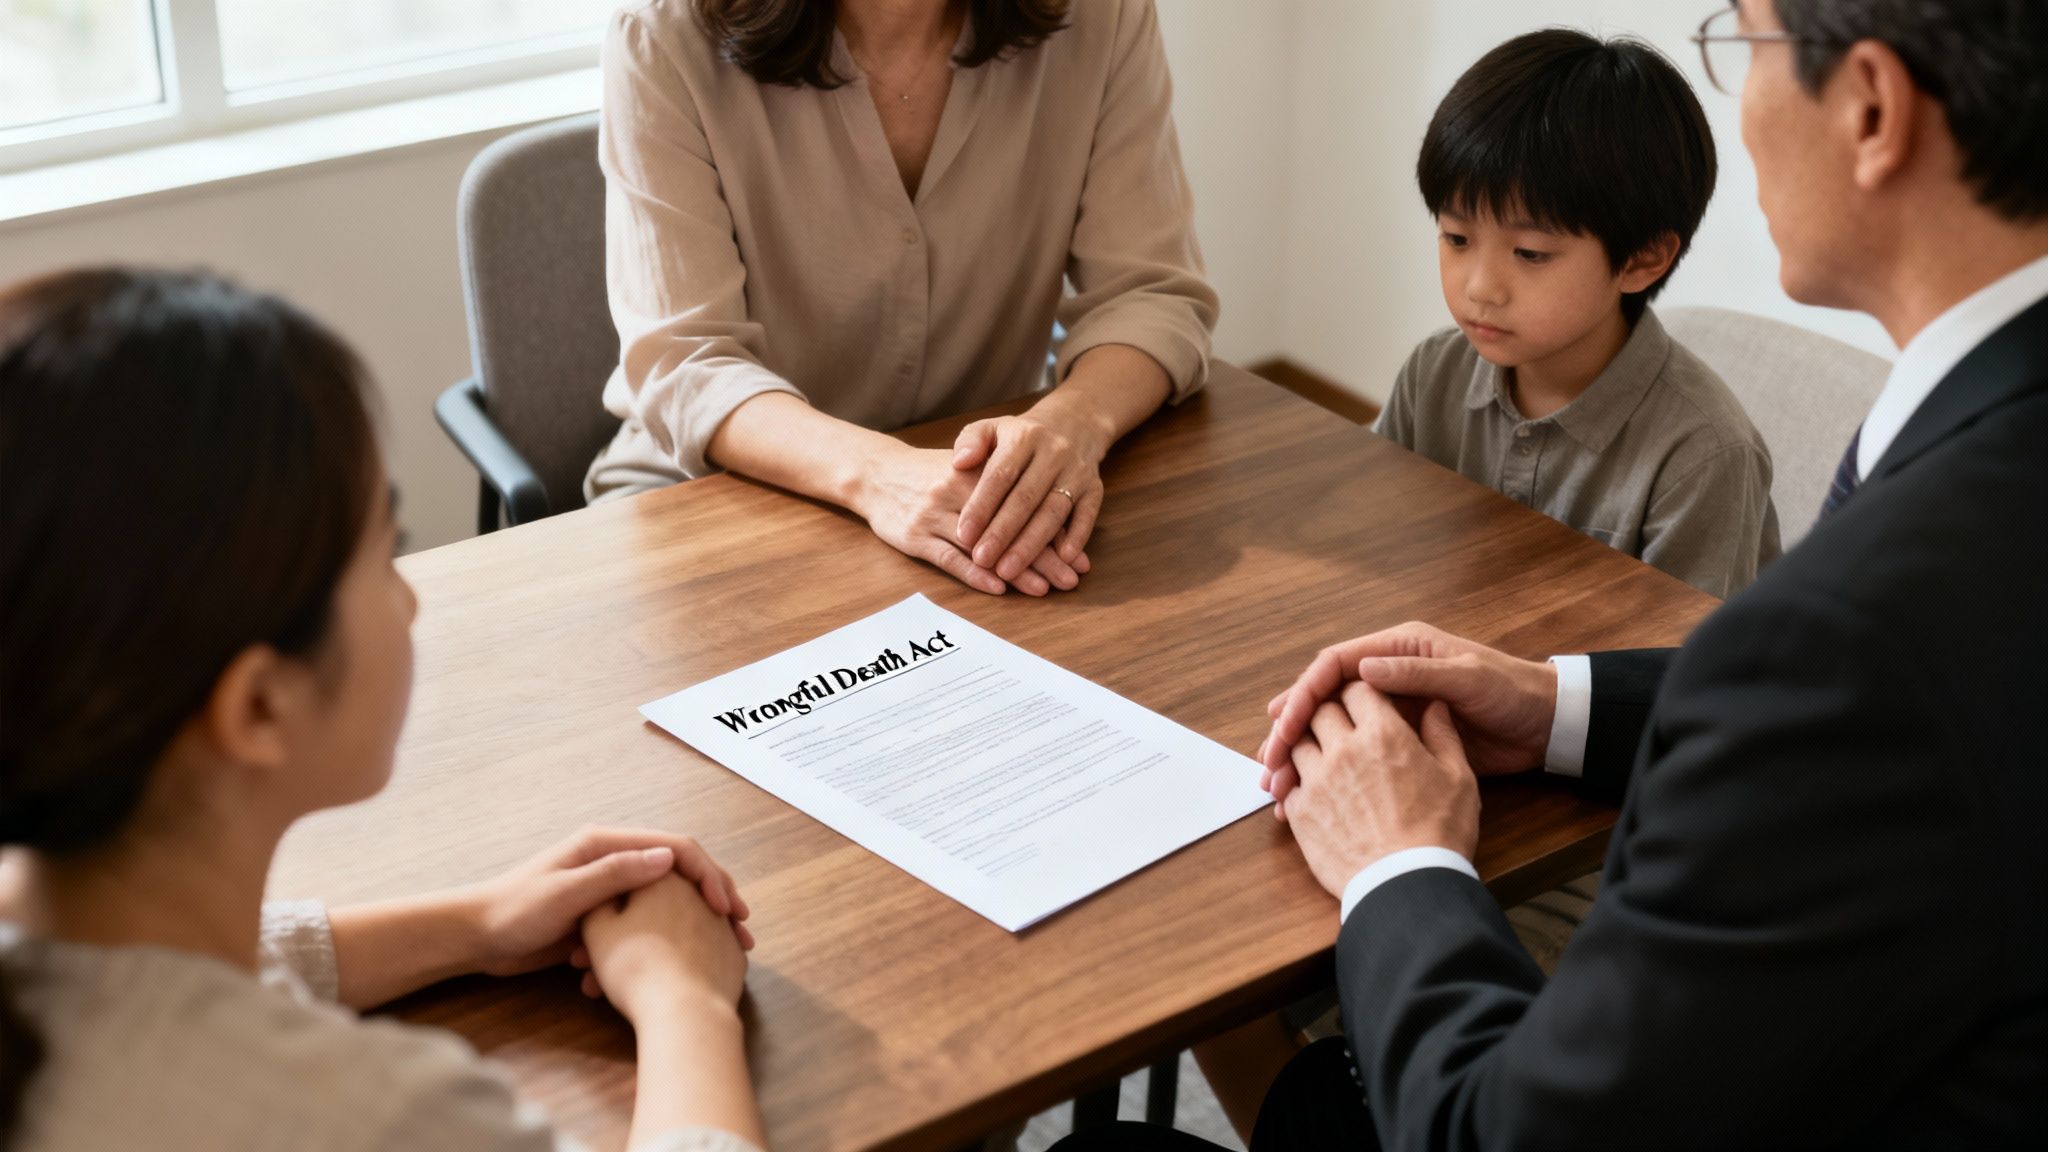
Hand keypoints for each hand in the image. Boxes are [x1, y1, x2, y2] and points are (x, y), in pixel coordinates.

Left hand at [461, 827, 752, 977]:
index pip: (675, 848)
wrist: (476, 938)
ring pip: (670, 897)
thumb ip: (614, 874)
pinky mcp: (605, 913)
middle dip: (713, 896)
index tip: (727, 907)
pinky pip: (648, 919)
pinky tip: (683, 959)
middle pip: (680, 870)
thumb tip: (667, 858)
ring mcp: (611, 886)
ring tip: (726, 945)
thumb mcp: (566, 893)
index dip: (707, 874)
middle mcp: (613, 858)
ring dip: (697, 919)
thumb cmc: (514, 912)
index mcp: (606, 844)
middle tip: (740, 927)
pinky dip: (668, 936)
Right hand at [576, 873, 746, 1026]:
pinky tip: (659, 988)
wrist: (687, 1012)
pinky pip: (697, 953)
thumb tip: (605, 893)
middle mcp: (698, 892)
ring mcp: (722, 924)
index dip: (607, 911)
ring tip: (622, 989)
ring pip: (673, 935)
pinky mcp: (734, 953)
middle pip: (652, 911)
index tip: (591, 938)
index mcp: (664, 876)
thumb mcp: (598, 930)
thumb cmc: (636, 967)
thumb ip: (597, 902)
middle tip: (599, 970)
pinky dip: (678, 965)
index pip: (631, 881)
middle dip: (624, 938)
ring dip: (648, 955)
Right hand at [857, 444, 1090, 595]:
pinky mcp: (916, 537)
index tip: (1077, 556)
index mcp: (976, 474)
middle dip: (1043, 557)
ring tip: (1044, 589)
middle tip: (1070, 579)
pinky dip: (975, 574)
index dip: (1054, 532)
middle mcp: (957, 494)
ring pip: (983, 547)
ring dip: (1015, 570)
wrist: (877, 472)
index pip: (1025, 505)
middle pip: (1010, 528)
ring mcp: (935, 516)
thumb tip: (1049, 510)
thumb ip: (1003, 483)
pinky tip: (997, 587)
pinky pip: (949, 559)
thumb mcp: (966, 465)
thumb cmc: (931, 474)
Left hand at [951, 411, 1105, 582]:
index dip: (981, 507)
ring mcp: (1077, 472)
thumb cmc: (1021, 435)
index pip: (999, 475)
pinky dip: (1078, 537)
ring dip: (1032, 545)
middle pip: (1026, 498)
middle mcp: (1053, 453)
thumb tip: (958, 463)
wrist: (1074, 424)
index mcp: (1023, 437)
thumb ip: (971, 441)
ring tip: (1009, 571)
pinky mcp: (1095, 488)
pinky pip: (1088, 514)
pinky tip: (1063, 559)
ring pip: (1053, 512)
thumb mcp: (993, 427)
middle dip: (1003, 533)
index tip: (963, 535)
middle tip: (982, 560)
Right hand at [1259, 622, 1556, 819]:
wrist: (1546, 723)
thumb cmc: (1511, 692)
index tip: (1283, 724)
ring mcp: (1390, 708)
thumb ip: (1418, 673)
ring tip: (1275, 783)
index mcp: (1397, 649)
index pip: (1335, 665)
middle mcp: (1386, 673)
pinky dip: (1328, 770)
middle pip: (1323, 697)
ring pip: (1331, 728)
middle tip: (1268, 761)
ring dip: (1302, 754)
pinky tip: (1309, 793)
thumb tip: (1365, 669)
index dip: (1303, 693)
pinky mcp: (1398, 739)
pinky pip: (1353, 752)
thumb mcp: (1467, 678)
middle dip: (1290, 728)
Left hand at [1283, 683, 1479, 896]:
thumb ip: (1443, 735)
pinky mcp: (1300, 812)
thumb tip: (1434, 705)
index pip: (1357, 688)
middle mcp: (1343, 750)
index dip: (1360, 691)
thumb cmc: (1439, 833)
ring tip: (1322, 755)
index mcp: (1384, 734)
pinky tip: (1308, 787)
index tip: (1365, 701)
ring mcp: (1317, 780)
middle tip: (1339, 724)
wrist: (1407, 886)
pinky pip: (1287, 782)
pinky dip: (1293, 778)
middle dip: (1328, 711)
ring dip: (1306, 742)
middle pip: (1319, 710)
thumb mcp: (1458, 778)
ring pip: (1296, 742)